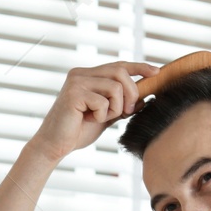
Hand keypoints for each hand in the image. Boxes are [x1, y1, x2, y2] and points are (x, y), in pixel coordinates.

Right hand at [27, 61, 158, 160]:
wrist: (55, 145)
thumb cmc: (78, 131)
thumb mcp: (106, 116)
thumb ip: (122, 105)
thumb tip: (145, 97)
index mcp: (87, 75)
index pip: (118, 65)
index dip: (139, 67)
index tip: (156, 72)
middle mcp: (80, 74)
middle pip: (120, 72)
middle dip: (131, 93)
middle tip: (126, 112)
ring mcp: (76, 82)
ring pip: (115, 87)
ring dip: (116, 107)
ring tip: (102, 118)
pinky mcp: (73, 94)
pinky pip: (103, 101)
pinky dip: (102, 115)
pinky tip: (88, 120)